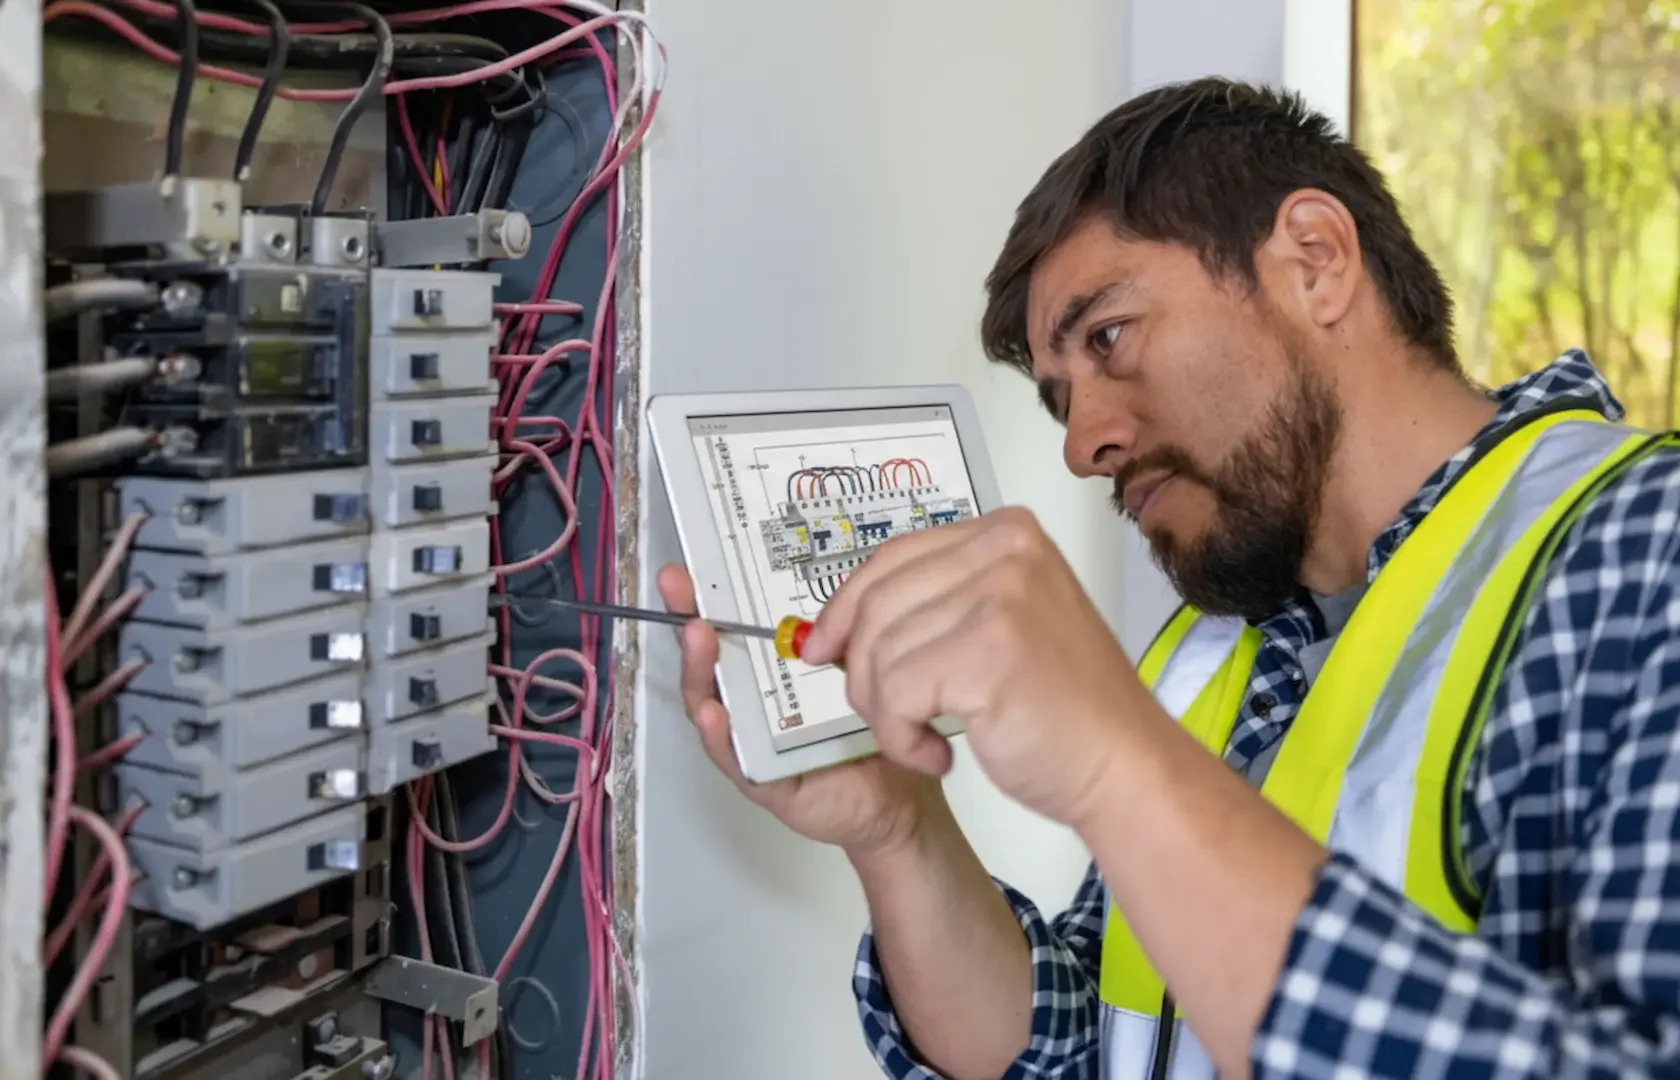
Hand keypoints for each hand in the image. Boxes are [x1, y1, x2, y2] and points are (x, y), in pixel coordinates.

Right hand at [655, 565, 942, 855]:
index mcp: (768, 677)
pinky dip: (719, 735)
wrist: (896, 799)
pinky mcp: (761, 781)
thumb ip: (830, 641)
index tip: (687, 572)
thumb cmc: (868, 735)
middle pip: (709, 662)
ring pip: (710, 704)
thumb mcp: (851, 676)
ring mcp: (749, 742)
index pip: (729, 634)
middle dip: (689, 622)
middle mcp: (751, 706)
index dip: (704, 602)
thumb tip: (827, 593)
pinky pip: (733, 758)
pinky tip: (713, 713)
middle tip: (680, 590)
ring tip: (697, 638)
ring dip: (699, 670)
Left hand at [801, 507, 1142, 825]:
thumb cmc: (1064, 709)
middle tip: (885, 715)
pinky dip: (901, 737)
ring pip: (881, 652)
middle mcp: (1006, 550)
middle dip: (863, 670)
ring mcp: (1001, 596)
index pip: (894, 557)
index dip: (846, 607)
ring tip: (924, 738)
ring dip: (886, 712)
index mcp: (1007, 533)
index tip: (823, 647)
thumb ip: (934, 605)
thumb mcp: (999, 625)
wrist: (1124, 766)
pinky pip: (896, 694)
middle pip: (878, 603)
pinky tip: (938, 754)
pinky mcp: (988, 651)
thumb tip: (834, 626)